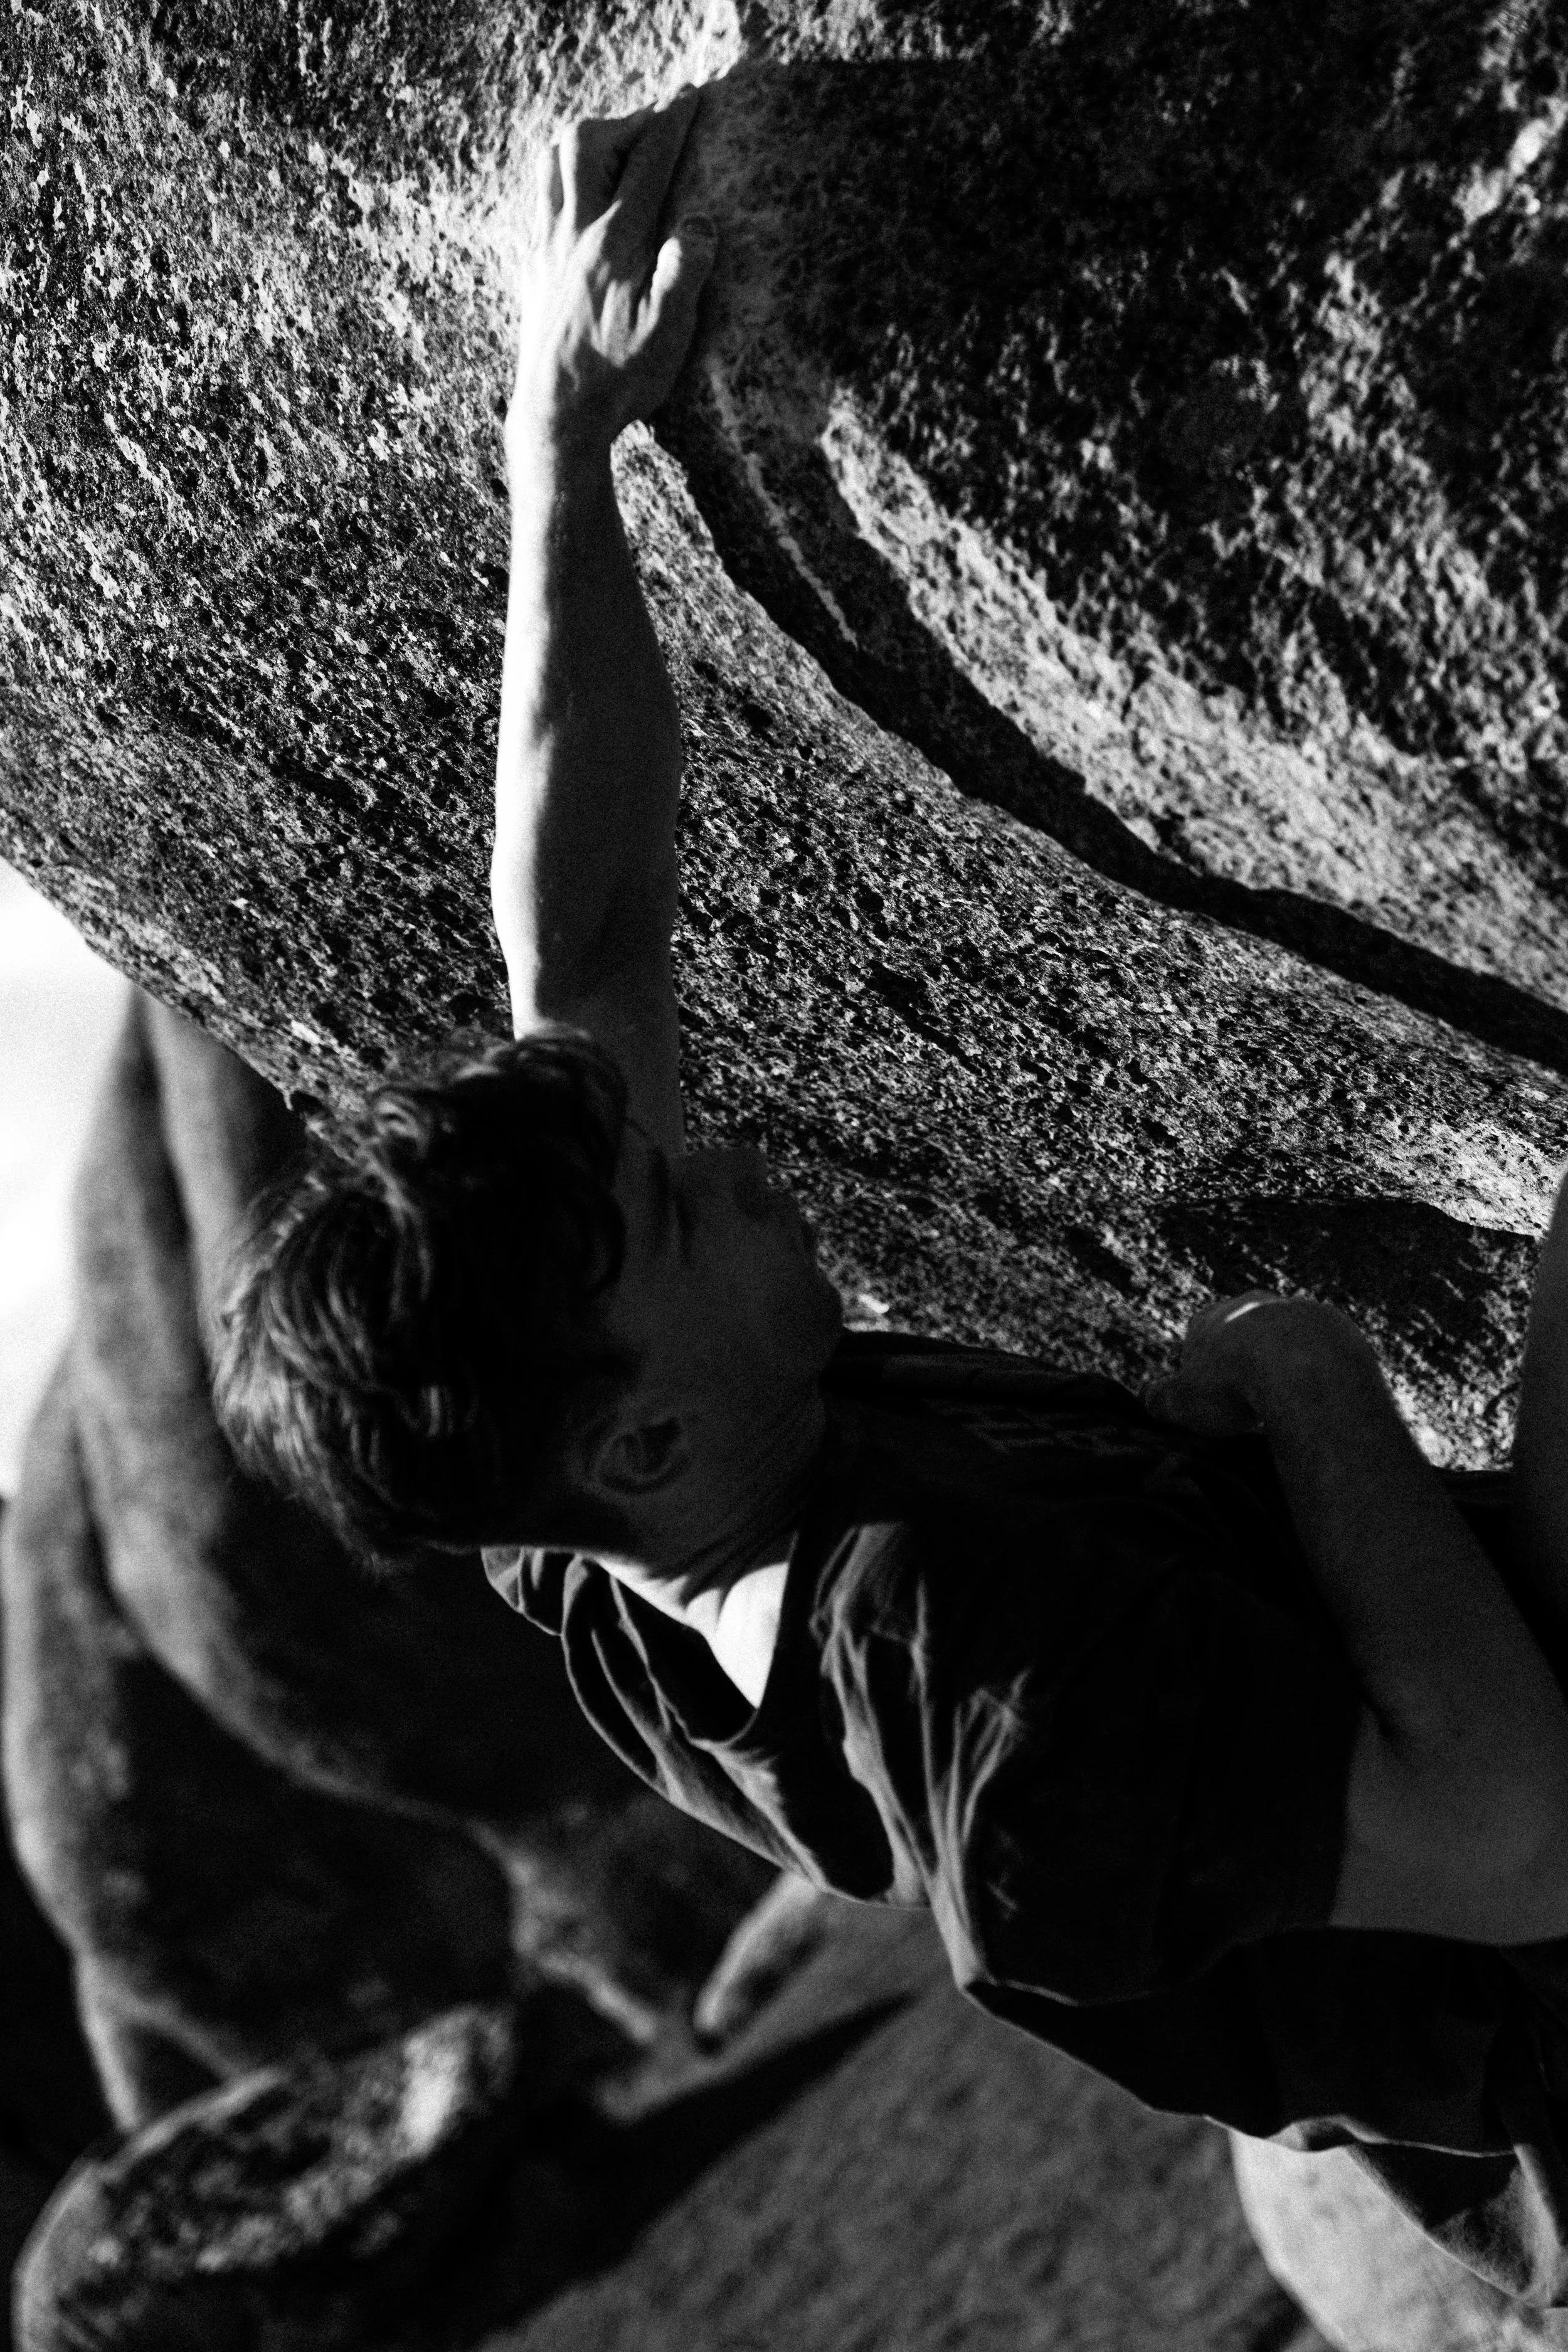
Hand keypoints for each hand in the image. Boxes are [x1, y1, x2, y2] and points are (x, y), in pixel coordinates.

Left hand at [507, 90, 717, 464]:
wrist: (558, 417)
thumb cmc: (618, 380)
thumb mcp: (667, 334)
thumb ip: (684, 271)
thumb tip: (701, 223)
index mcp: (615, 242)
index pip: (648, 161)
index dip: (673, 121)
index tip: (692, 94)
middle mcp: (575, 234)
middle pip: (586, 143)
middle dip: (623, 122)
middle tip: (652, 130)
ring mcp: (548, 249)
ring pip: (552, 165)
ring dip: (583, 143)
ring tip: (611, 150)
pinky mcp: (533, 270)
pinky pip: (538, 202)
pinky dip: (558, 180)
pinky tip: (576, 199)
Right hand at [1144, 1289, 1371, 1434]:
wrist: (1305, 1367)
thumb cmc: (1234, 1385)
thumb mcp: (1182, 1401)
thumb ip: (1160, 1399)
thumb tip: (1149, 1400)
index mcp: (1212, 1318)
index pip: (1198, 1338)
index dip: (1202, 1371)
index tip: (1211, 1401)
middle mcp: (1255, 1306)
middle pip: (1245, 1333)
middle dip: (1245, 1363)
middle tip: (1247, 1403)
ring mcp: (1299, 1313)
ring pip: (1286, 1339)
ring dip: (1284, 1367)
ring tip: (1284, 1405)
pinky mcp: (1338, 1329)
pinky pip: (1323, 1353)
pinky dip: (1317, 1375)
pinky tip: (1315, 1401)